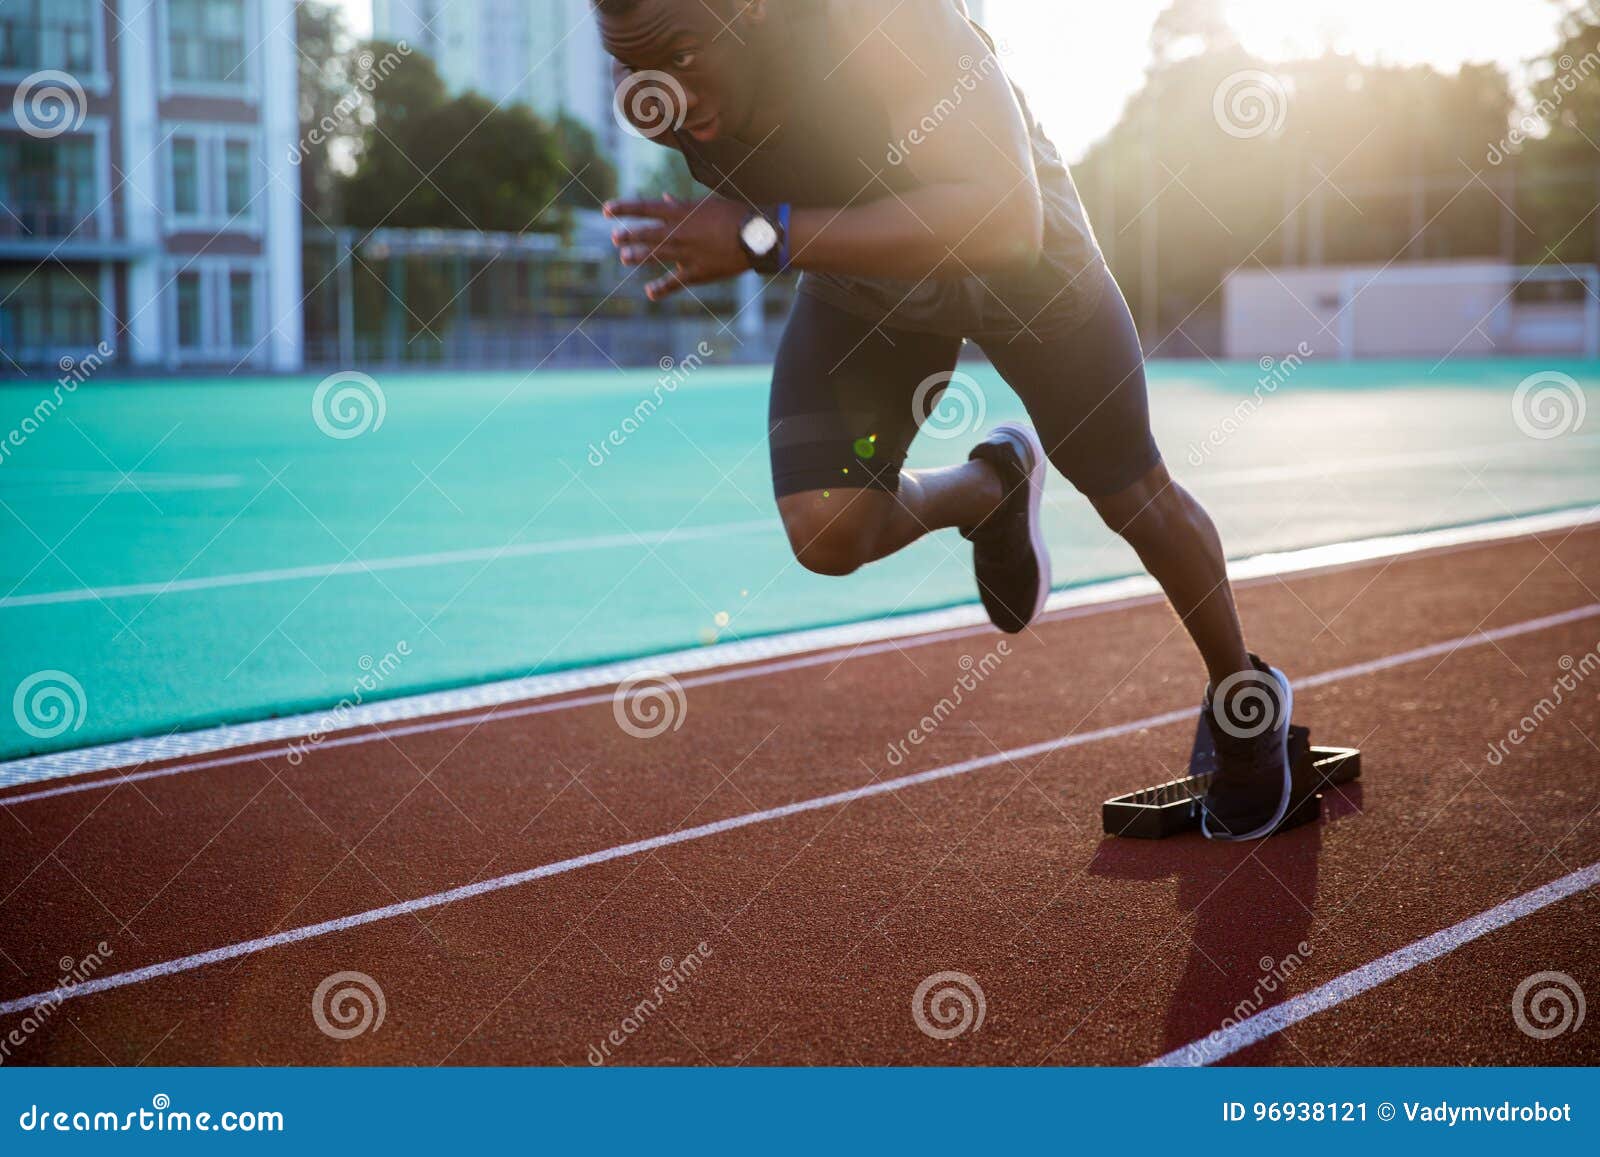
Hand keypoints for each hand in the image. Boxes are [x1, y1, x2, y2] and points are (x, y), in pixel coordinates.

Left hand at [604, 195, 752, 301]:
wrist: (756, 235)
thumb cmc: (732, 214)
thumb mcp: (705, 205)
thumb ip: (680, 204)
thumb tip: (663, 198)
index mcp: (681, 212)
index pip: (644, 208)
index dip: (623, 208)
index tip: (605, 209)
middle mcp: (679, 232)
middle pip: (646, 233)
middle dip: (628, 235)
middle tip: (615, 238)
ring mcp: (686, 253)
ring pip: (655, 255)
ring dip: (638, 257)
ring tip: (624, 258)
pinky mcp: (697, 272)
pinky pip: (674, 282)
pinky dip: (661, 288)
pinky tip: (649, 292)